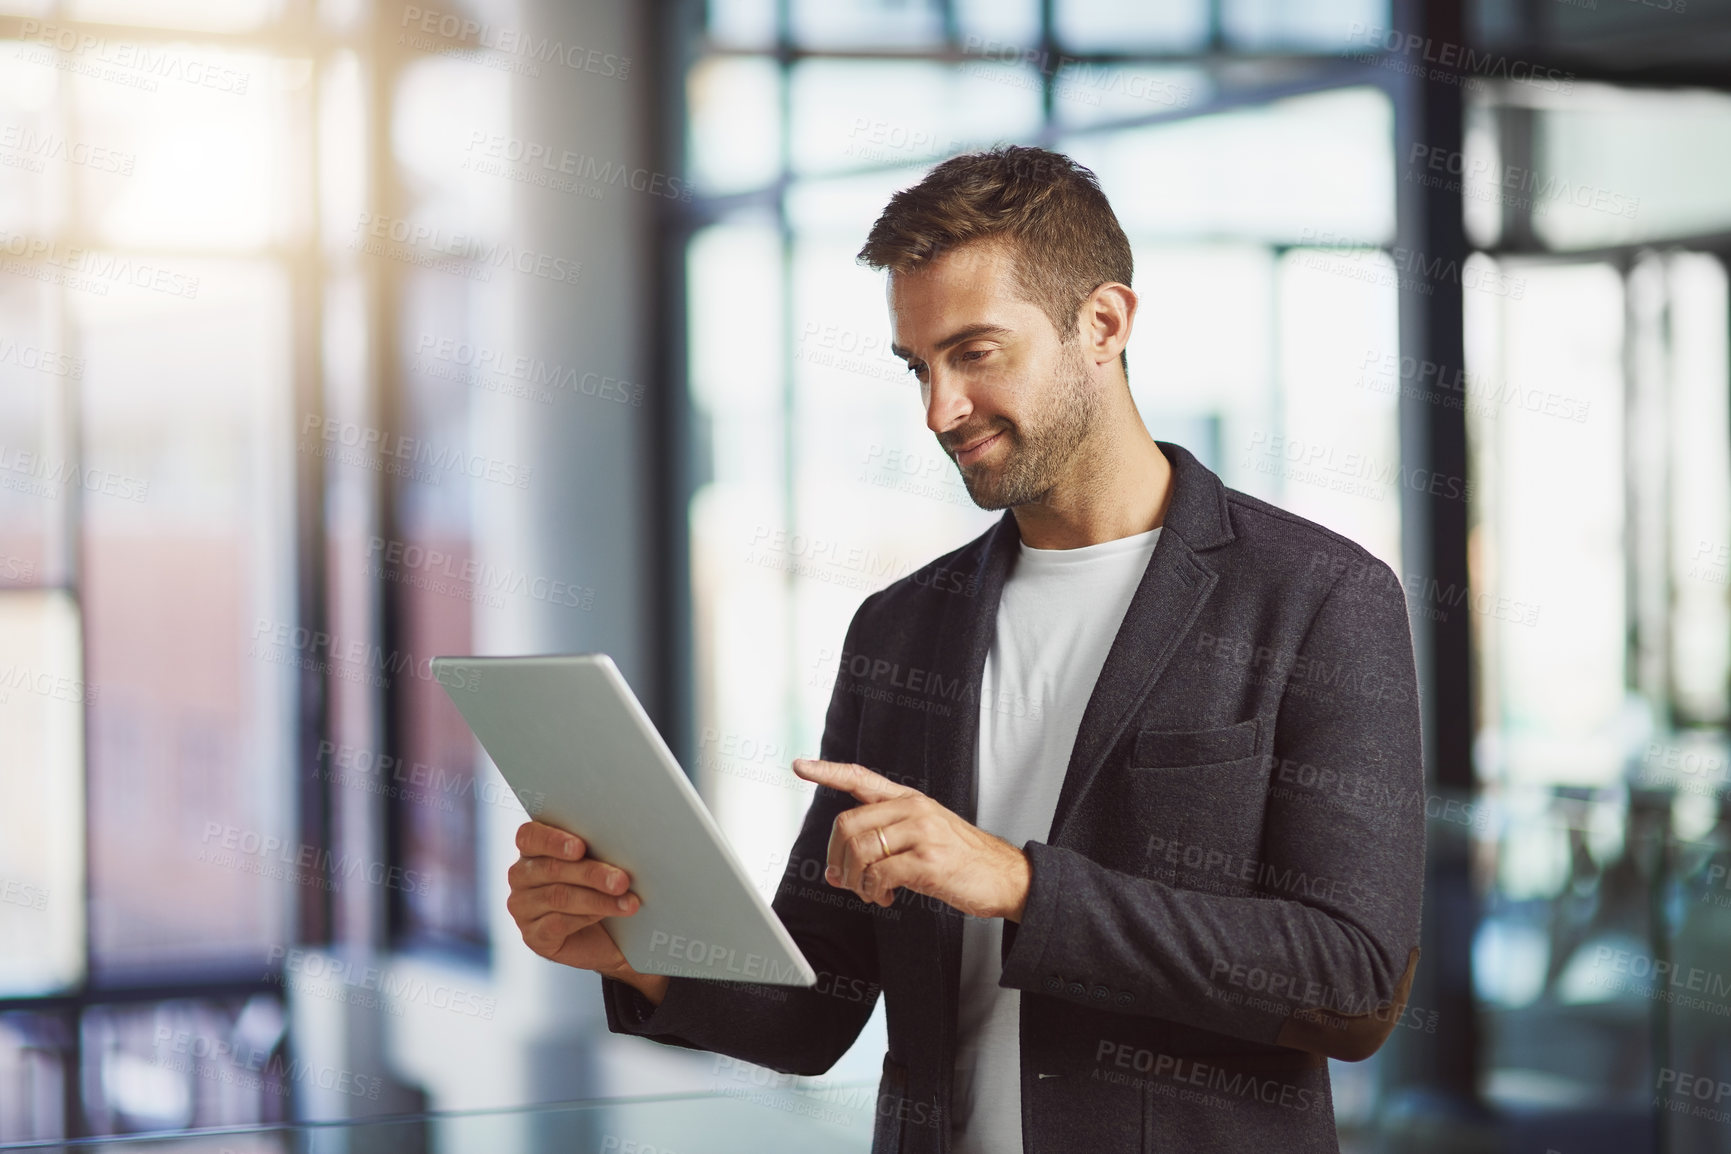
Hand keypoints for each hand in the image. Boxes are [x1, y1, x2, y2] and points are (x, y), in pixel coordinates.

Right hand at [505, 821, 668, 1004]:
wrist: (604, 936)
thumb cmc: (600, 888)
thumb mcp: (598, 863)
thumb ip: (598, 850)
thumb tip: (623, 843)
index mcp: (533, 849)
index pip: (530, 836)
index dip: (553, 840)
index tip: (580, 847)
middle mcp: (522, 876)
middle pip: (551, 869)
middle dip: (591, 873)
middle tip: (621, 880)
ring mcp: (523, 908)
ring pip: (559, 897)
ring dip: (598, 899)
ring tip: (627, 902)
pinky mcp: (534, 936)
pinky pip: (558, 924)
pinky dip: (587, 918)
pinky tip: (608, 916)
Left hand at [792, 759, 1030, 921]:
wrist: (1006, 877)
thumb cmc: (961, 859)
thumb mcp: (923, 837)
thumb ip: (881, 846)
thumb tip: (835, 872)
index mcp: (909, 799)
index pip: (860, 777)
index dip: (827, 771)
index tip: (800, 766)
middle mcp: (913, 809)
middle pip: (847, 824)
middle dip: (837, 858)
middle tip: (846, 880)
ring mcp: (922, 833)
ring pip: (860, 851)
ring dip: (856, 881)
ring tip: (872, 892)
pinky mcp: (928, 861)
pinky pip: (879, 875)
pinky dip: (874, 892)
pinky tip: (887, 897)